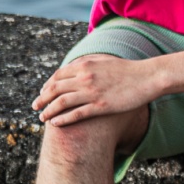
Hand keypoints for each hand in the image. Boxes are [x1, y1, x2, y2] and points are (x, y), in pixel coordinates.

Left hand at [33, 54, 161, 126]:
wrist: (148, 77)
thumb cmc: (128, 69)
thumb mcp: (104, 60)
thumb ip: (87, 62)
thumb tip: (73, 66)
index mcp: (84, 65)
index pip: (57, 76)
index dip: (46, 85)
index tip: (43, 93)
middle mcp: (85, 78)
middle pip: (54, 89)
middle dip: (42, 99)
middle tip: (35, 107)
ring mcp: (92, 92)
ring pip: (61, 103)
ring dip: (48, 111)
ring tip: (42, 118)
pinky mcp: (101, 106)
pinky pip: (76, 114)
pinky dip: (62, 119)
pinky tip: (55, 124)